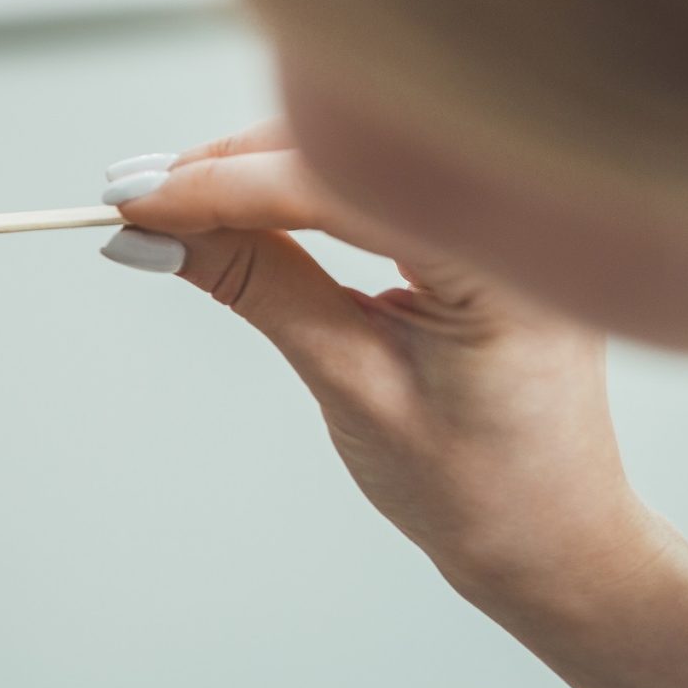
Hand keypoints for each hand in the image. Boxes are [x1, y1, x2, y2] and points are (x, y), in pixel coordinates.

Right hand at [100, 122, 670, 613]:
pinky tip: (235, 206)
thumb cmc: (475, 486)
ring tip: (167, 205)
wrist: (553, 539)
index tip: (135, 198)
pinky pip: (376, 181)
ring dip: (256, 172)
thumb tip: (156, 236)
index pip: (339, 187)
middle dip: (232, 166)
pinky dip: (298, 188)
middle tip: (134, 196)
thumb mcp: (351, 384)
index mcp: (504, 266)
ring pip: (355, 155)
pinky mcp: (479, 229)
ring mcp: (505, 220)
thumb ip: (259, 288)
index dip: (224, 186)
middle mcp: (519, 222)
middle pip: (346, 149)